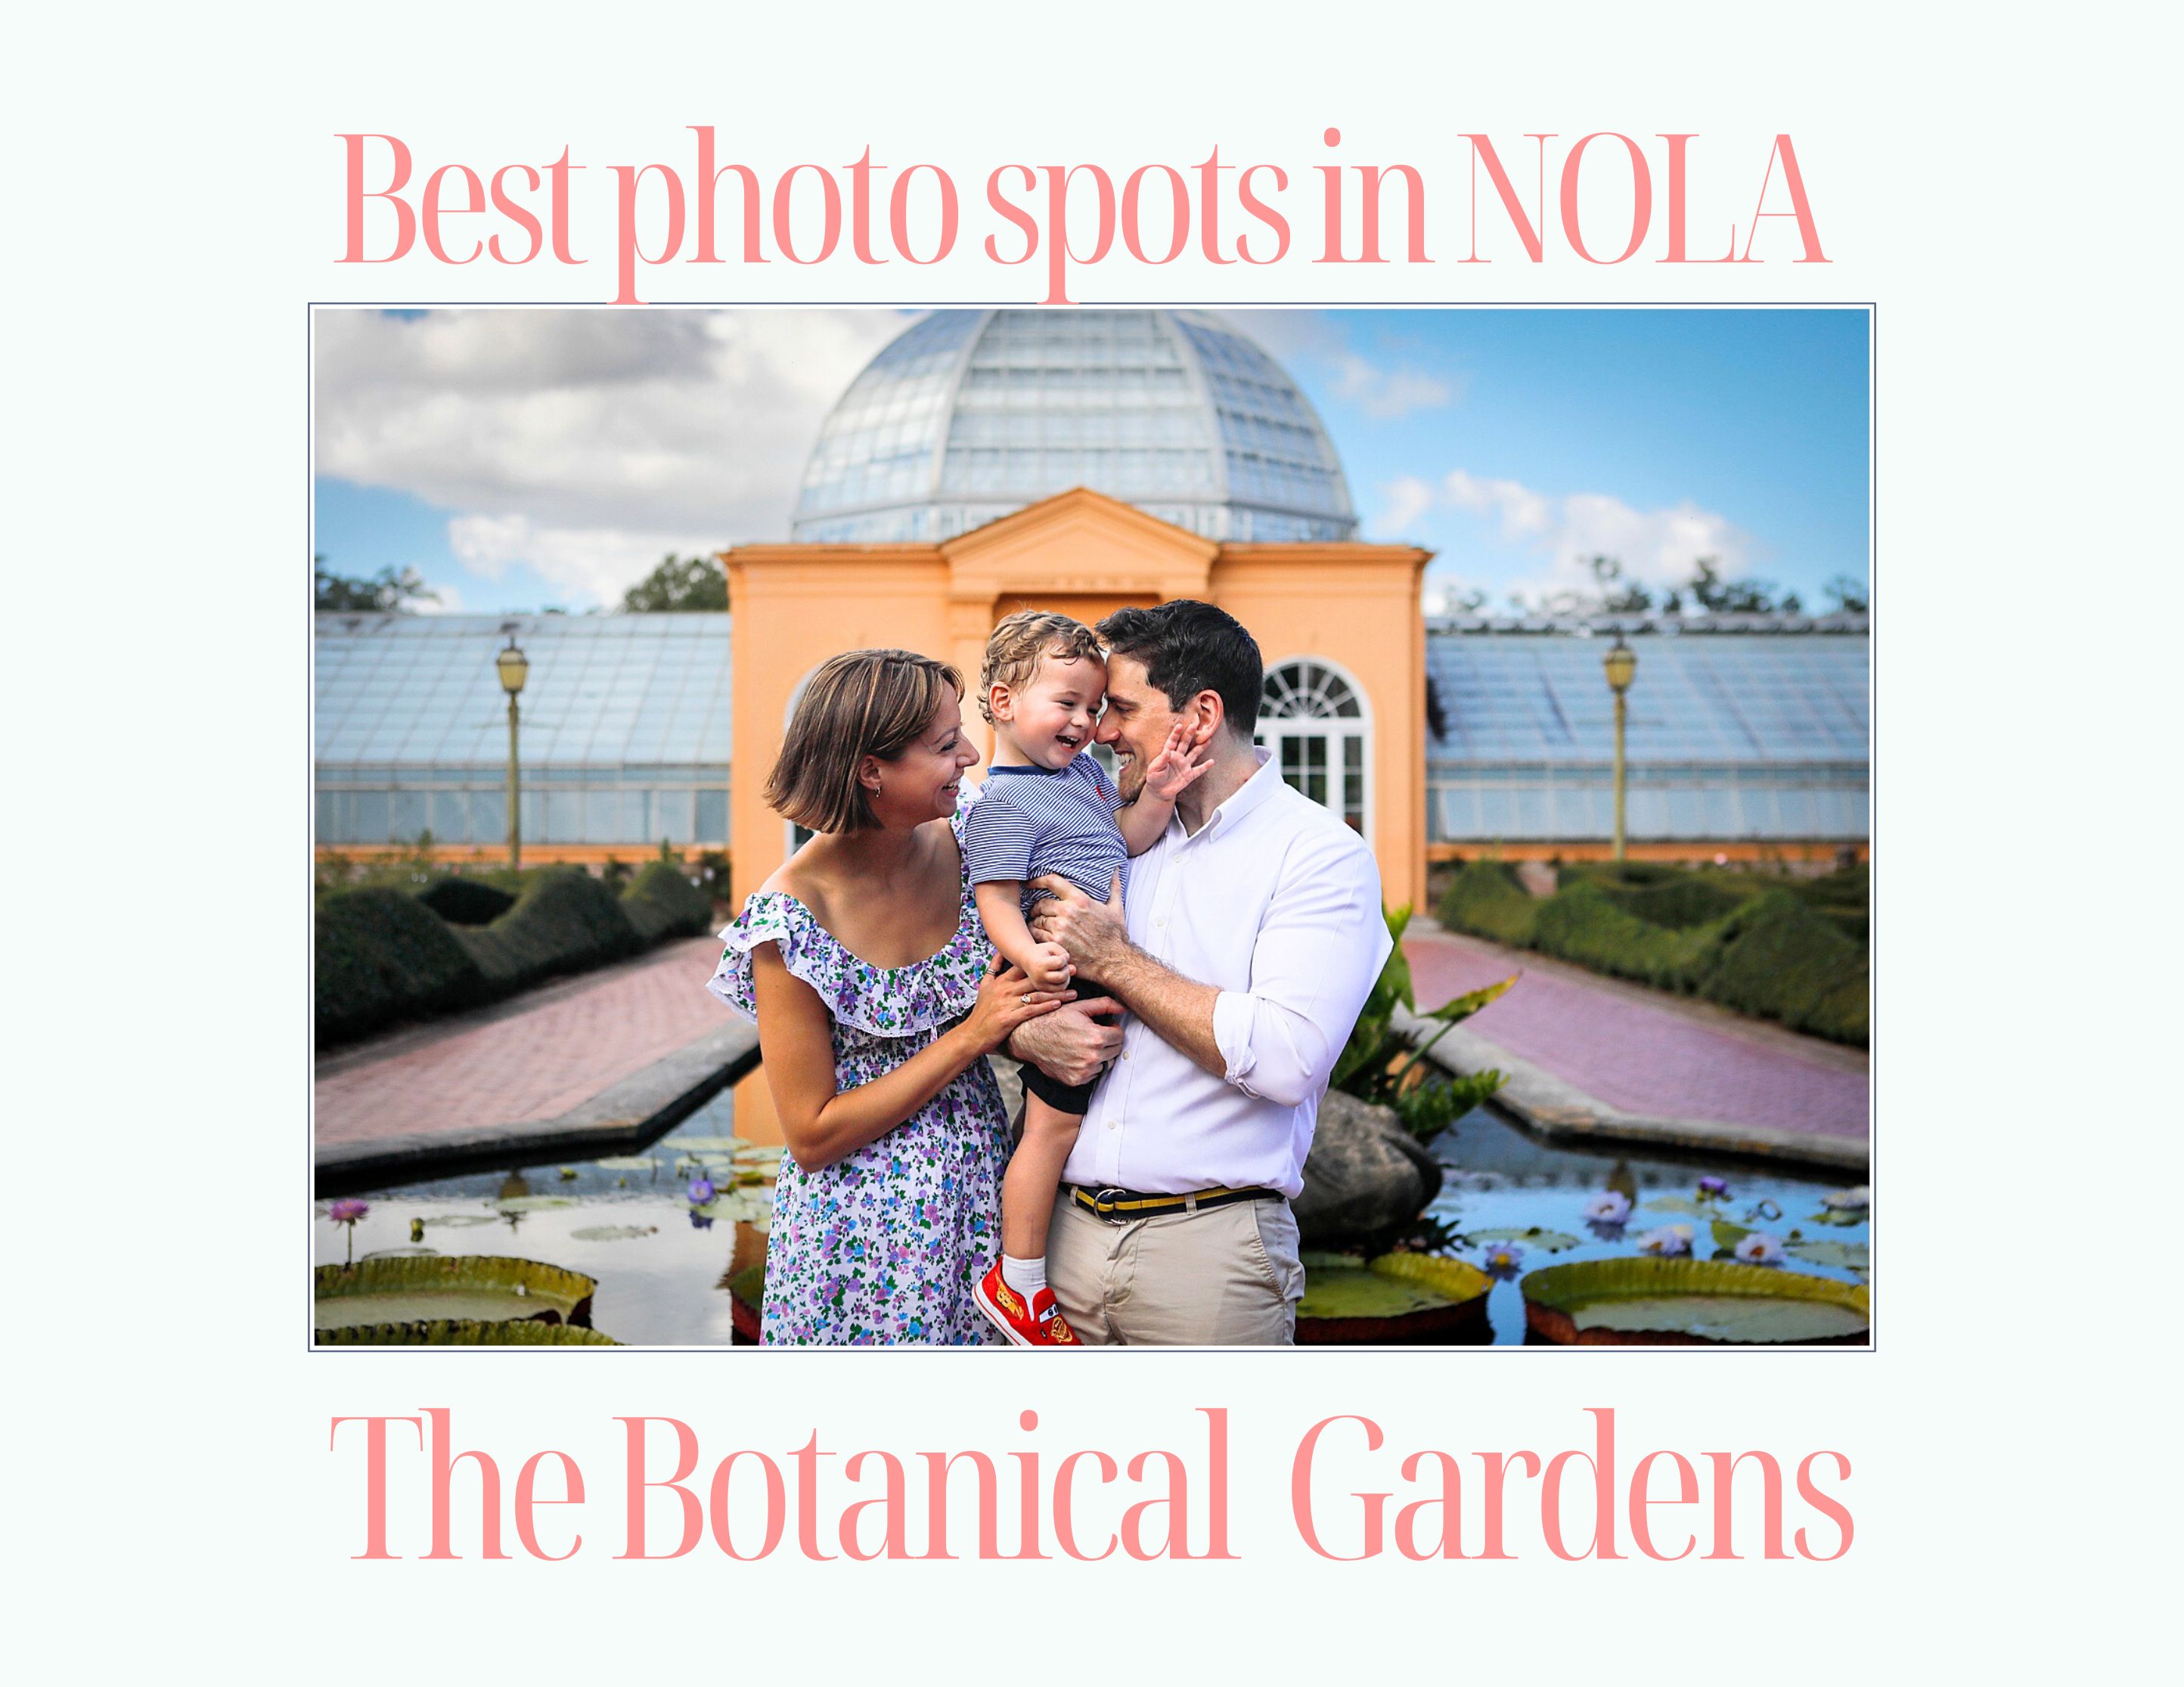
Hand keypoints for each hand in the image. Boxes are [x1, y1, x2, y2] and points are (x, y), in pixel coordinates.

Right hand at [961, 956, 1066, 1053]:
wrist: (973, 1033)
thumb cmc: (981, 1010)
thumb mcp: (985, 985)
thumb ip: (994, 967)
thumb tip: (1001, 951)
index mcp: (1001, 981)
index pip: (1024, 967)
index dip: (1043, 963)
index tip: (1060, 960)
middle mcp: (1005, 990)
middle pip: (1035, 980)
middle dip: (1055, 976)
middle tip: (1073, 971)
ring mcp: (1007, 1004)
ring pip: (1036, 995)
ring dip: (1056, 993)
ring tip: (1073, 992)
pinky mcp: (1009, 1018)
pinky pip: (1031, 1010)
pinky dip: (1045, 1007)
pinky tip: (1058, 1005)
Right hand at [1007, 996, 1125, 1085]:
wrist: (1030, 1038)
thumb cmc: (1054, 1020)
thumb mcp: (1079, 1007)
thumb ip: (1105, 1005)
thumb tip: (1124, 1007)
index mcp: (1096, 1038)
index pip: (1120, 1036)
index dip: (1112, 1029)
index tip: (1104, 1027)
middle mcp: (1092, 1057)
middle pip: (1115, 1051)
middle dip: (1108, 1042)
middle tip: (1094, 1035)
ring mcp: (1083, 1071)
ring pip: (1105, 1063)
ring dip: (1100, 1055)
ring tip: (1083, 1045)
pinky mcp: (1076, 1080)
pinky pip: (1092, 1074)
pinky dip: (1088, 1067)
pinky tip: (1076, 1056)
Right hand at [1027, 940, 1075, 992]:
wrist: (1027, 959)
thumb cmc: (1042, 951)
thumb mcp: (1053, 947)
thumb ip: (1064, 954)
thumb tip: (1074, 970)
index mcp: (1041, 964)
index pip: (1060, 963)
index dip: (1064, 958)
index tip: (1062, 956)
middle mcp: (1039, 976)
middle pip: (1062, 977)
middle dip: (1066, 970)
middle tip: (1063, 965)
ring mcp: (1040, 985)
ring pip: (1062, 986)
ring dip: (1066, 978)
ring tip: (1061, 971)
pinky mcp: (1042, 989)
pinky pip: (1057, 991)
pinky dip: (1062, 984)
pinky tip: (1059, 976)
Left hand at [1028, 871, 1127, 970]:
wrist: (1114, 961)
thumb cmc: (1115, 935)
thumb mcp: (1116, 908)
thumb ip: (1113, 887)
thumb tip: (1115, 870)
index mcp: (1080, 900)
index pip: (1052, 881)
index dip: (1038, 880)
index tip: (1031, 883)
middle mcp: (1068, 912)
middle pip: (1041, 903)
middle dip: (1037, 907)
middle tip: (1037, 911)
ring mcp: (1060, 928)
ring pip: (1037, 920)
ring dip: (1036, 921)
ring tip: (1038, 924)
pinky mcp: (1056, 943)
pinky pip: (1037, 935)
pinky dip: (1036, 934)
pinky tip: (1040, 936)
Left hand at [1140, 719, 1212, 802]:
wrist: (1159, 791)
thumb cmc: (1154, 778)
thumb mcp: (1154, 770)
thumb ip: (1161, 760)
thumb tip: (1167, 751)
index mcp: (1168, 754)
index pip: (1172, 741)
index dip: (1175, 733)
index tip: (1180, 725)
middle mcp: (1178, 757)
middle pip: (1185, 743)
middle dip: (1189, 734)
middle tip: (1195, 724)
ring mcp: (1184, 765)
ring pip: (1194, 754)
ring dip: (1201, 747)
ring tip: (1208, 739)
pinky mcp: (1189, 775)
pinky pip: (1198, 770)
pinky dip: (1205, 766)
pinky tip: (1212, 761)